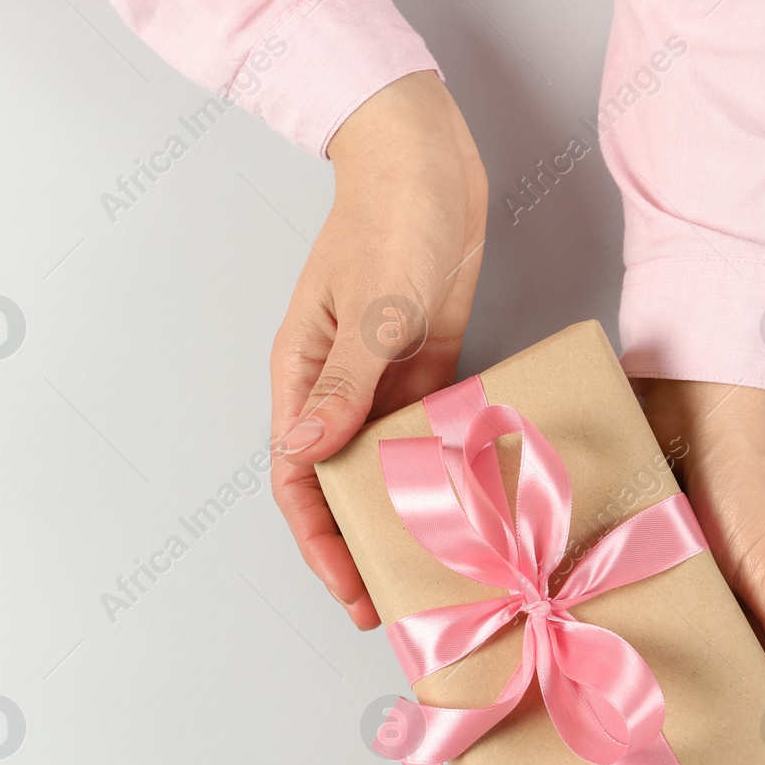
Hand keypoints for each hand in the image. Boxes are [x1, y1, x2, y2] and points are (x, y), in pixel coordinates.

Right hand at [269, 70, 486, 629]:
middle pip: (336, 485)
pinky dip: (439, 468)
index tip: (351, 590)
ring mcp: (378, 379)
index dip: (318, 542)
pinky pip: (424, 432)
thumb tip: (305, 456)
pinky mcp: (421, 366)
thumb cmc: (390, 218)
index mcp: (301, 377)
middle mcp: (334, 388)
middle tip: (393, 607)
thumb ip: (343, 384)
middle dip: (357, 547)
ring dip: (401, 516)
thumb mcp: (373, 306)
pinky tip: (468, 503)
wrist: (428, 157)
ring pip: (381, 466)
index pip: (296, 479)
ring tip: (434, 570)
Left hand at [638, 379, 764, 764]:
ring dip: (686, 760)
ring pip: (704, 706)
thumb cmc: (759, 473)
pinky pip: (654, 655)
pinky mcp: (659, 587)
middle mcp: (764, 632)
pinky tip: (610, 732)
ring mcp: (709, 612)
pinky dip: (641, 698)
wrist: (696, 392)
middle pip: (759, 739)